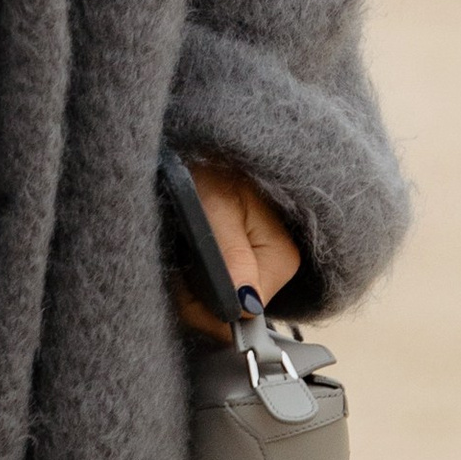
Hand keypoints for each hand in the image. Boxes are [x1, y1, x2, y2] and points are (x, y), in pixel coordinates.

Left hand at [174, 161, 300, 336]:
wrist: (203, 143)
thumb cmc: (209, 165)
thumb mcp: (215, 205)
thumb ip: (231, 255)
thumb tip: (246, 307)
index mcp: (281, 260)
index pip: (240, 316)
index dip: (203, 305)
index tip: (180, 278)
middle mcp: (278, 268)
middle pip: (230, 311)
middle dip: (196, 294)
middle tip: (179, 252)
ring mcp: (264, 265)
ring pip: (221, 301)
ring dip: (193, 282)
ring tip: (183, 244)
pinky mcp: (248, 260)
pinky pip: (220, 287)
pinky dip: (196, 275)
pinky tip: (189, 250)